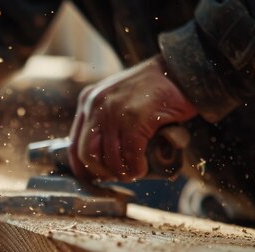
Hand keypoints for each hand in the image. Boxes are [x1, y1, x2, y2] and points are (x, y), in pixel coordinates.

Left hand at [68, 56, 196, 181]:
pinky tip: (142, 168)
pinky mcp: (134, 118)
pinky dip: (136, 167)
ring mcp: (114, 111)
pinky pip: (130, 154)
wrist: (180, 71)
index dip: (82, 167)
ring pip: (110, 157)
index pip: (73, 144)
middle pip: (87, 154)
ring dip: (122, 172)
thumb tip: (102, 158)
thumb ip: (105, 121)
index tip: (93, 178)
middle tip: (118, 175)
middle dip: (102, 172)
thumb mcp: (117, 99)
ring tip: (133, 173)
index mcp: (88, 101)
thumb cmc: (152, 90)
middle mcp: (95, 105)